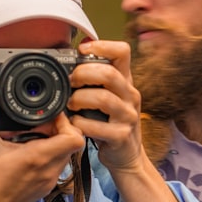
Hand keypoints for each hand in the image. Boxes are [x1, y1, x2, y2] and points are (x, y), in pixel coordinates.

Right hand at [0, 77, 84, 201]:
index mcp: (37, 158)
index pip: (74, 137)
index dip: (66, 121)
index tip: (49, 115)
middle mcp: (49, 171)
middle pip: (72, 143)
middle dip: (59, 128)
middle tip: (39, 122)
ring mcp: (48, 181)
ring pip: (65, 154)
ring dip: (54, 141)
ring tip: (32, 134)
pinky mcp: (44, 188)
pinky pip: (57, 165)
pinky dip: (48, 154)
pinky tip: (27, 150)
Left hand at [67, 40, 144, 172]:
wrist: (127, 156)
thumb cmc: (110, 123)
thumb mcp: (108, 97)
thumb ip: (95, 79)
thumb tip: (73, 55)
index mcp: (126, 81)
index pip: (123, 52)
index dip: (103, 45)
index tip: (83, 49)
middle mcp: (131, 96)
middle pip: (109, 74)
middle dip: (83, 74)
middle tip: (71, 81)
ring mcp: (128, 116)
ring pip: (103, 99)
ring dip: (80, 99)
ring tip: (71, 104)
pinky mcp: (121, 136)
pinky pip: (97, 127)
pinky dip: (81, 124)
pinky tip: (75, 124)